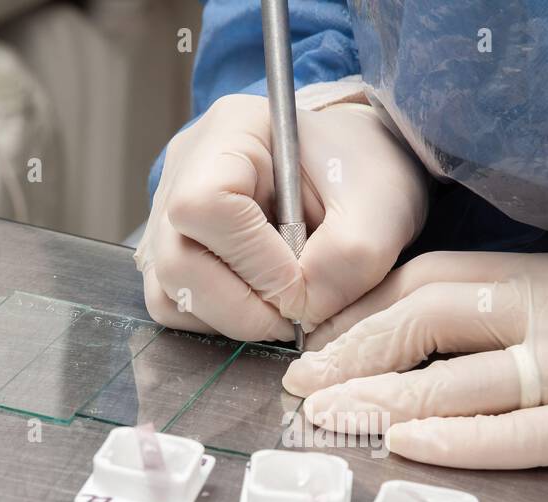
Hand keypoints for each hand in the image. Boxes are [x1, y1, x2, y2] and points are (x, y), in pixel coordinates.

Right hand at [135, 94, 429, 341]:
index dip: (256, 263)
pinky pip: (175, 306)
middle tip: (297, 317)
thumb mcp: (379, 210)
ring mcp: (168, 216)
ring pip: (170, 294)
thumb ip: (347, 261)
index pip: (206, 206)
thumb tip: (301, 312)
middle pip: (176, 262)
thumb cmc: (366, 176)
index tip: (303, 285)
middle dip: (243, 308)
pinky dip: (221, 321)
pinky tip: (261, 305)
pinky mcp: (171, 255)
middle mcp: (183, 173)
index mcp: (231, 134)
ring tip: (284, 309)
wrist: (357, 178)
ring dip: (232, 320)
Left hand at [282, 247, 547, 468]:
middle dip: (354, 354)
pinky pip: (522, 434)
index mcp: (543, 274)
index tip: (315, 342)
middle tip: (299, 387)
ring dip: (385, 400)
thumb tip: (445, 329)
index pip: (427, 280)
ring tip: (328, 421)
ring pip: (460, 381)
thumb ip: (524, 304)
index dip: (361, 312)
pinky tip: (409, 445)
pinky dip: (461, 440)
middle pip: (427, 321)